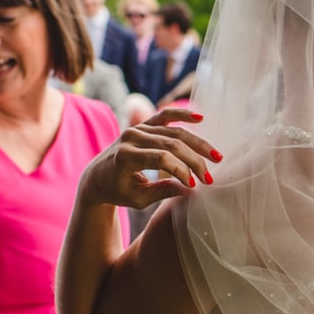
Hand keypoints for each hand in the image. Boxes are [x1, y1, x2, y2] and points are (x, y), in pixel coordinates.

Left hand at [80, 107, 220, 209]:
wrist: (97, 177)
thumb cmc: (117, 191)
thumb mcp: (138, 198)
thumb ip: (164, 191)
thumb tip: (192, 190)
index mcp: (125, 156)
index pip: (162, 159)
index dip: (182, 171)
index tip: (194, 186)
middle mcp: (130, 137)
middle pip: (171, 144)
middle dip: (194, 161)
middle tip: (210, 178)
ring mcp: (136, 129)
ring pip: (174, 132)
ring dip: (197, 144)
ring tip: (216, 156)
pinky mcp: (142, 125)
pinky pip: (165, 116)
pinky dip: (182, 115)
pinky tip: (200, 118)